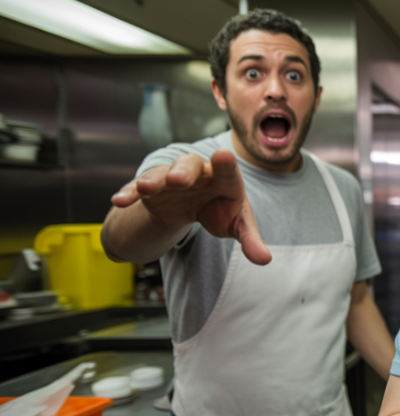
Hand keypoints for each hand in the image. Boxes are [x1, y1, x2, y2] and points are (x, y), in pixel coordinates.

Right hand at [111, 150, 270, 264]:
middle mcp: (197, 173)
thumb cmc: (222, 210)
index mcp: (224, 178)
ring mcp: (171, 179)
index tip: (223, 155)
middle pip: (189, 165)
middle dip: (183, 171)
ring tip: (145, 188)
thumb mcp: (238, 225)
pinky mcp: (151, 190)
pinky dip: (128, 193)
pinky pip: (137, 188)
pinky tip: (118, 201)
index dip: (224, 163)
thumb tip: (264, 260)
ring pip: (161, 175)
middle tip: (178, 180)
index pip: (226, 169)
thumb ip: (250, 240)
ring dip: (152, 180)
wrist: (196, 206)